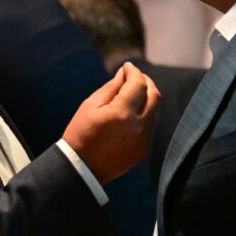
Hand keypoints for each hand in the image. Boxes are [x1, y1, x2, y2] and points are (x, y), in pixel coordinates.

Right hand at [63, 61, 159, 183]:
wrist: (81, 169)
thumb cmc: (81, 134)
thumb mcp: (90, 105)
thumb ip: (111, 87)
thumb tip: (124, 74)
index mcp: (123, 113)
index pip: (138, 84)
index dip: (134, 72)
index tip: (127, 67)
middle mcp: (139, 126)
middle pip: (154, 95)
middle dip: (145, 82)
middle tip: (133, 76)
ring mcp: (143, 139)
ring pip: (155, 110)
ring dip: (146, 98)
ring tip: (131, 93)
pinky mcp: (143, 149)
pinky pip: (150, 125)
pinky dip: (145, 114)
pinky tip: (131, 113)